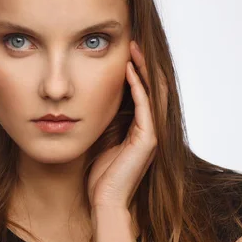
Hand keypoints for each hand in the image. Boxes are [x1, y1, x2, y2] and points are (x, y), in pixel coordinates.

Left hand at [87, 40, 167, 210]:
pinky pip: (146, 105)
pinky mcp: (148, 139)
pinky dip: (138, 86)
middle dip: (143, 63)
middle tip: (132, 42)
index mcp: (139, 126)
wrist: (103, 199)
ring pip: (154, 91)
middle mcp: (150, 127)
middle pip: (152, 86)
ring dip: (143, 68)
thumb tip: (87, 95)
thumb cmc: (98, 172)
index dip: (135, 69)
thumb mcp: (100, 136)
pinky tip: (128, 70)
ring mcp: (152, 132)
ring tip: (133, 48)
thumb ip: (102, 117)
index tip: (123, 50)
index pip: (142, 90)